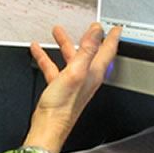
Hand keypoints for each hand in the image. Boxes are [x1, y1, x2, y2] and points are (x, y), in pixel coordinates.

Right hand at [24, 23, 120, 152]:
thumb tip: (97, 32)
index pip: (107, 51)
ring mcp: (73, 82)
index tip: (116, 28)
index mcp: (93, 73)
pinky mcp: (59, 87)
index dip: (112, 38)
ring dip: (65, 44)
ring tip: (57, 31)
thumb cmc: (63, 106)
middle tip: (90, 26)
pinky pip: (53, 67)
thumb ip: (87, 50)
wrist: (48, 126)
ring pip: (71, 58)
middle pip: (90, 52)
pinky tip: (38, 50)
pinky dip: (46, 57)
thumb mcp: (76, 72)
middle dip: (89, 38)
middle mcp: (86, 77)